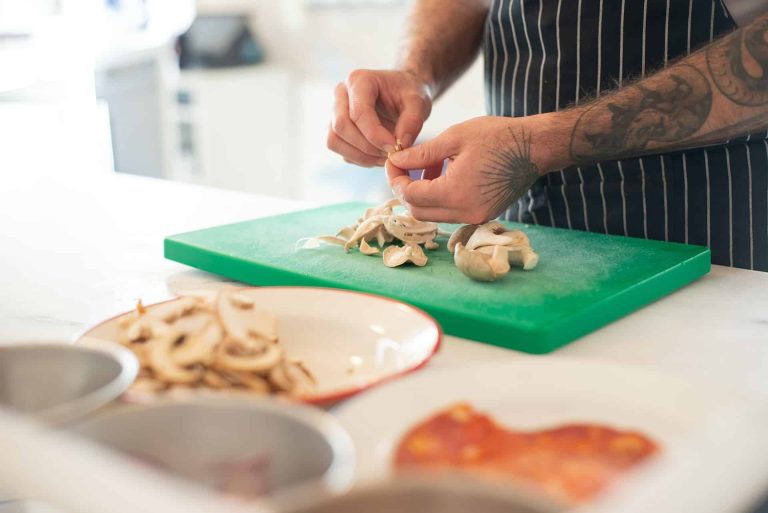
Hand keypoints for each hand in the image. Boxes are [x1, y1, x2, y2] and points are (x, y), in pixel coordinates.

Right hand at [327, 69, 432, 167]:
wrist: (402, 94)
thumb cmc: (408, 94)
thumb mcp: (419, 102)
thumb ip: (413, 121)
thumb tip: (400, 145)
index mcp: (359, 80)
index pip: (358, 112)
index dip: (375, 135)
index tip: (395, 148)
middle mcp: (341, 93)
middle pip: (341, 127)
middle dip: (367, 147)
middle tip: (391, 154)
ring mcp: (335, 111)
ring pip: (335, 140)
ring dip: (361, 155)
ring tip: (386, 157)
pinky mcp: (336, 129)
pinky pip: (340, 150)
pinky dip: (359, 158)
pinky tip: (379, 155)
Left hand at [386, 114, 565, 223]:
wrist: (535, 147)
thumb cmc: (497, 136)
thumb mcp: (454, 138)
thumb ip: (421, 153)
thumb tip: (395, 160)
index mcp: (456, 192)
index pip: (411, 195)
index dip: (396, 179)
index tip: (393, 161)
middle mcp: (465, 212)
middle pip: (419, 211)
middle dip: (406, 189)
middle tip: (404, 166)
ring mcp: (476, 217)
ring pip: (434, 214)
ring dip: (424, 194)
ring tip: (429, 165)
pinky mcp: (484, 215)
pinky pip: (451, 212)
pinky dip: (441, 197)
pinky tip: (447, 174)